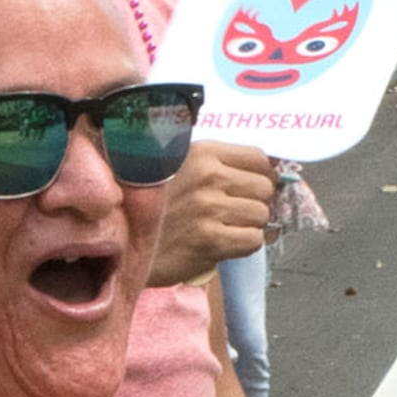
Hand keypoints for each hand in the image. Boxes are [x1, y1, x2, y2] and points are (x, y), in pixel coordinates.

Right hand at [146, 144, 275, 283]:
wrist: (126, 241)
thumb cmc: (156, 205)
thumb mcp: (179, 167)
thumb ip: (217, 164)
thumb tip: (270, 171)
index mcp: (202, 152)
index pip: (259, 158)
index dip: (262, 176)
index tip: (252, 188)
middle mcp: (208, 175)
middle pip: (264, 188)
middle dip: (255, 202)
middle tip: (235, 212)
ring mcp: (209, 208)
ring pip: (262, 215)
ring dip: (249, 226)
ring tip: (225, 228)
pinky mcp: (210, 240)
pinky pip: (253, 240)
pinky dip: (243, 245)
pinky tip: (222, 243)